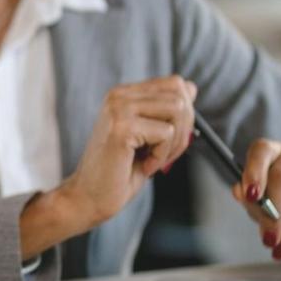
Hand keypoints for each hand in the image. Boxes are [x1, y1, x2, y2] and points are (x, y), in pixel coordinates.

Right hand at [54, 76, 196, 230]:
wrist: (89, 197)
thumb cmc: (119, 171)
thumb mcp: (149, 135)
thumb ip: (166, 111)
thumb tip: (191, 88)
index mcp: (124, 94)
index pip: (175, 84)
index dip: (186, 113)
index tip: (170, 139)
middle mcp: (119, 95)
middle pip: (180, 96)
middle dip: (184, 129)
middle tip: (164, 154)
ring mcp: (118, 109)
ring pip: (177, 110)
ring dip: (173, 143)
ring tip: (153, 160)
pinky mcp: (121, 128)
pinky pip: (165, 133)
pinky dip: (161, 156)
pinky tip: (143, 166)